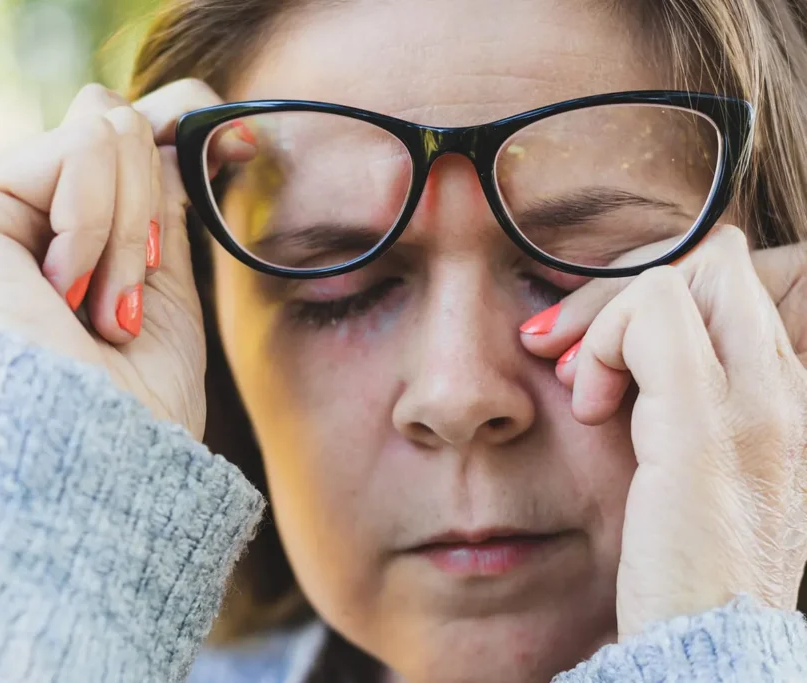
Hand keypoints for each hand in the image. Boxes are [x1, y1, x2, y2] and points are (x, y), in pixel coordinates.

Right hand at [0, 80, 232, 436]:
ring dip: (130, 234)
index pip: (136, 131)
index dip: (191, 122)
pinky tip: (65, 292)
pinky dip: (97, 227)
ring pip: (109, 130)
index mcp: (80, 226)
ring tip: (103, 308)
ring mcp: (1, 204)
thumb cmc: (140, 396)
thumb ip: (162, 198)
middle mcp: (36, 209)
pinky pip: (78, 150)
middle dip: (154, 213)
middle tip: (131, 298)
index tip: (243, 145)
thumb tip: (188, 122)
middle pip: (123, 121)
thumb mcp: (168, 278)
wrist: (96, 456)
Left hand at [520, 226, 806, 637]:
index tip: (609, 354)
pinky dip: (606, 341)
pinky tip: (589, 405)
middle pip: (718, 262)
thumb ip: (676, 396)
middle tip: (581, 358)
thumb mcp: (693, 464)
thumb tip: (619, 345)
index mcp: (787, 396)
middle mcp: (788, 390)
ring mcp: (756, 404)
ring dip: (610, 316)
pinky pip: (654, 310)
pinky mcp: (707, 426)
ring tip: (584, 385)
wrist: (708, 647)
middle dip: (630, 289)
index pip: (741, 281)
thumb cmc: (688, 562)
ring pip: (682, 275)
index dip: (664, 294)